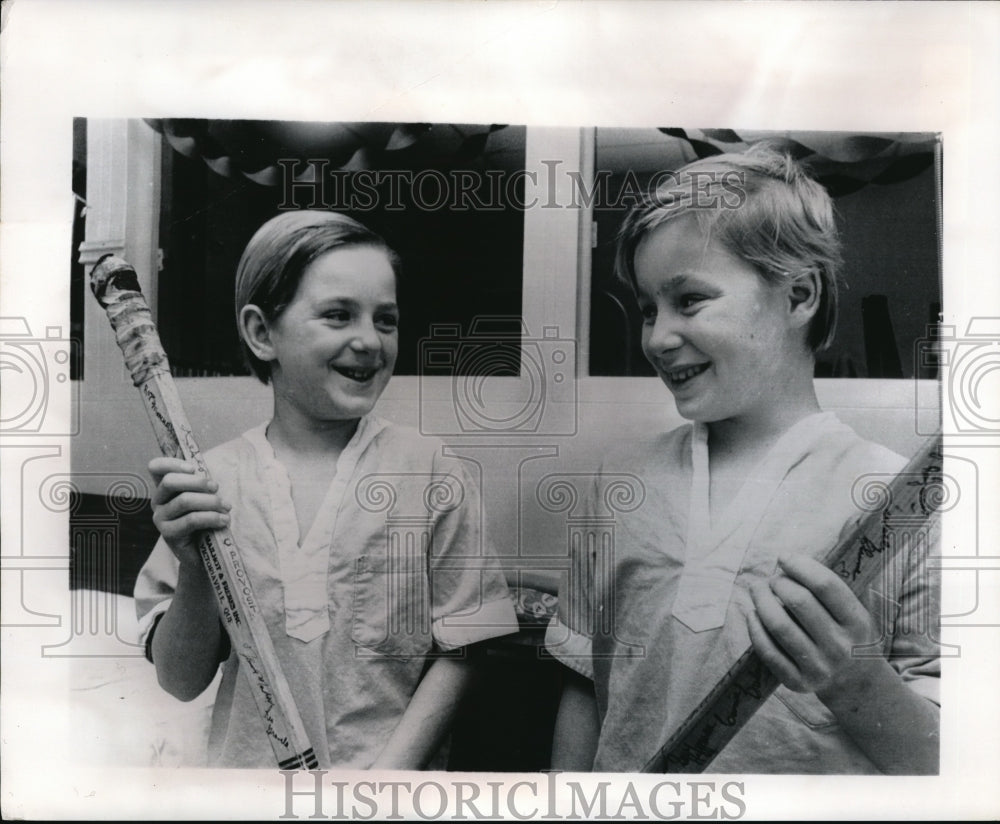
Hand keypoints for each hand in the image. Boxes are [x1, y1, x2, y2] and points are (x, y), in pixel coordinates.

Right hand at [149, 457, 230, 567]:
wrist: (204, 553)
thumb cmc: (206, 521)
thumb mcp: (204, 499)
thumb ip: (201, 487)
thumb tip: (209, 480)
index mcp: (165, 489)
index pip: (155, 468)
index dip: (172, 463)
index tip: (193, 468)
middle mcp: (157, 502)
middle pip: (170, 482)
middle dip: (198, 482)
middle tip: (216, 488)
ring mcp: (160, 518)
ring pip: (184, 501)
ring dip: (210, 502)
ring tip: (226, 508)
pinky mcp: (168, 534)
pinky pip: (191, 520)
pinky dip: (211, 517)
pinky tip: (224, 520)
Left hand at [747, 552, 880, 701]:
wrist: (856, 682)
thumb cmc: (846, 633)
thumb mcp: (853, 612)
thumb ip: (828, 588)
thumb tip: (788, 560)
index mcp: (857, 622)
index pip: (825, 585)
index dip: (800, 565)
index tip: (784, 557)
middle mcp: (840, 646)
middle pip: (799, 602)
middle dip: (778, 582)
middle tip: (772, 579)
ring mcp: (819, 667)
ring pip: (779, 625)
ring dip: (761, 600)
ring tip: (757, 589)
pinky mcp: (798, 682)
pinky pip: (768, 650)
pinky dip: (755, 628)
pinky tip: (753, 614)